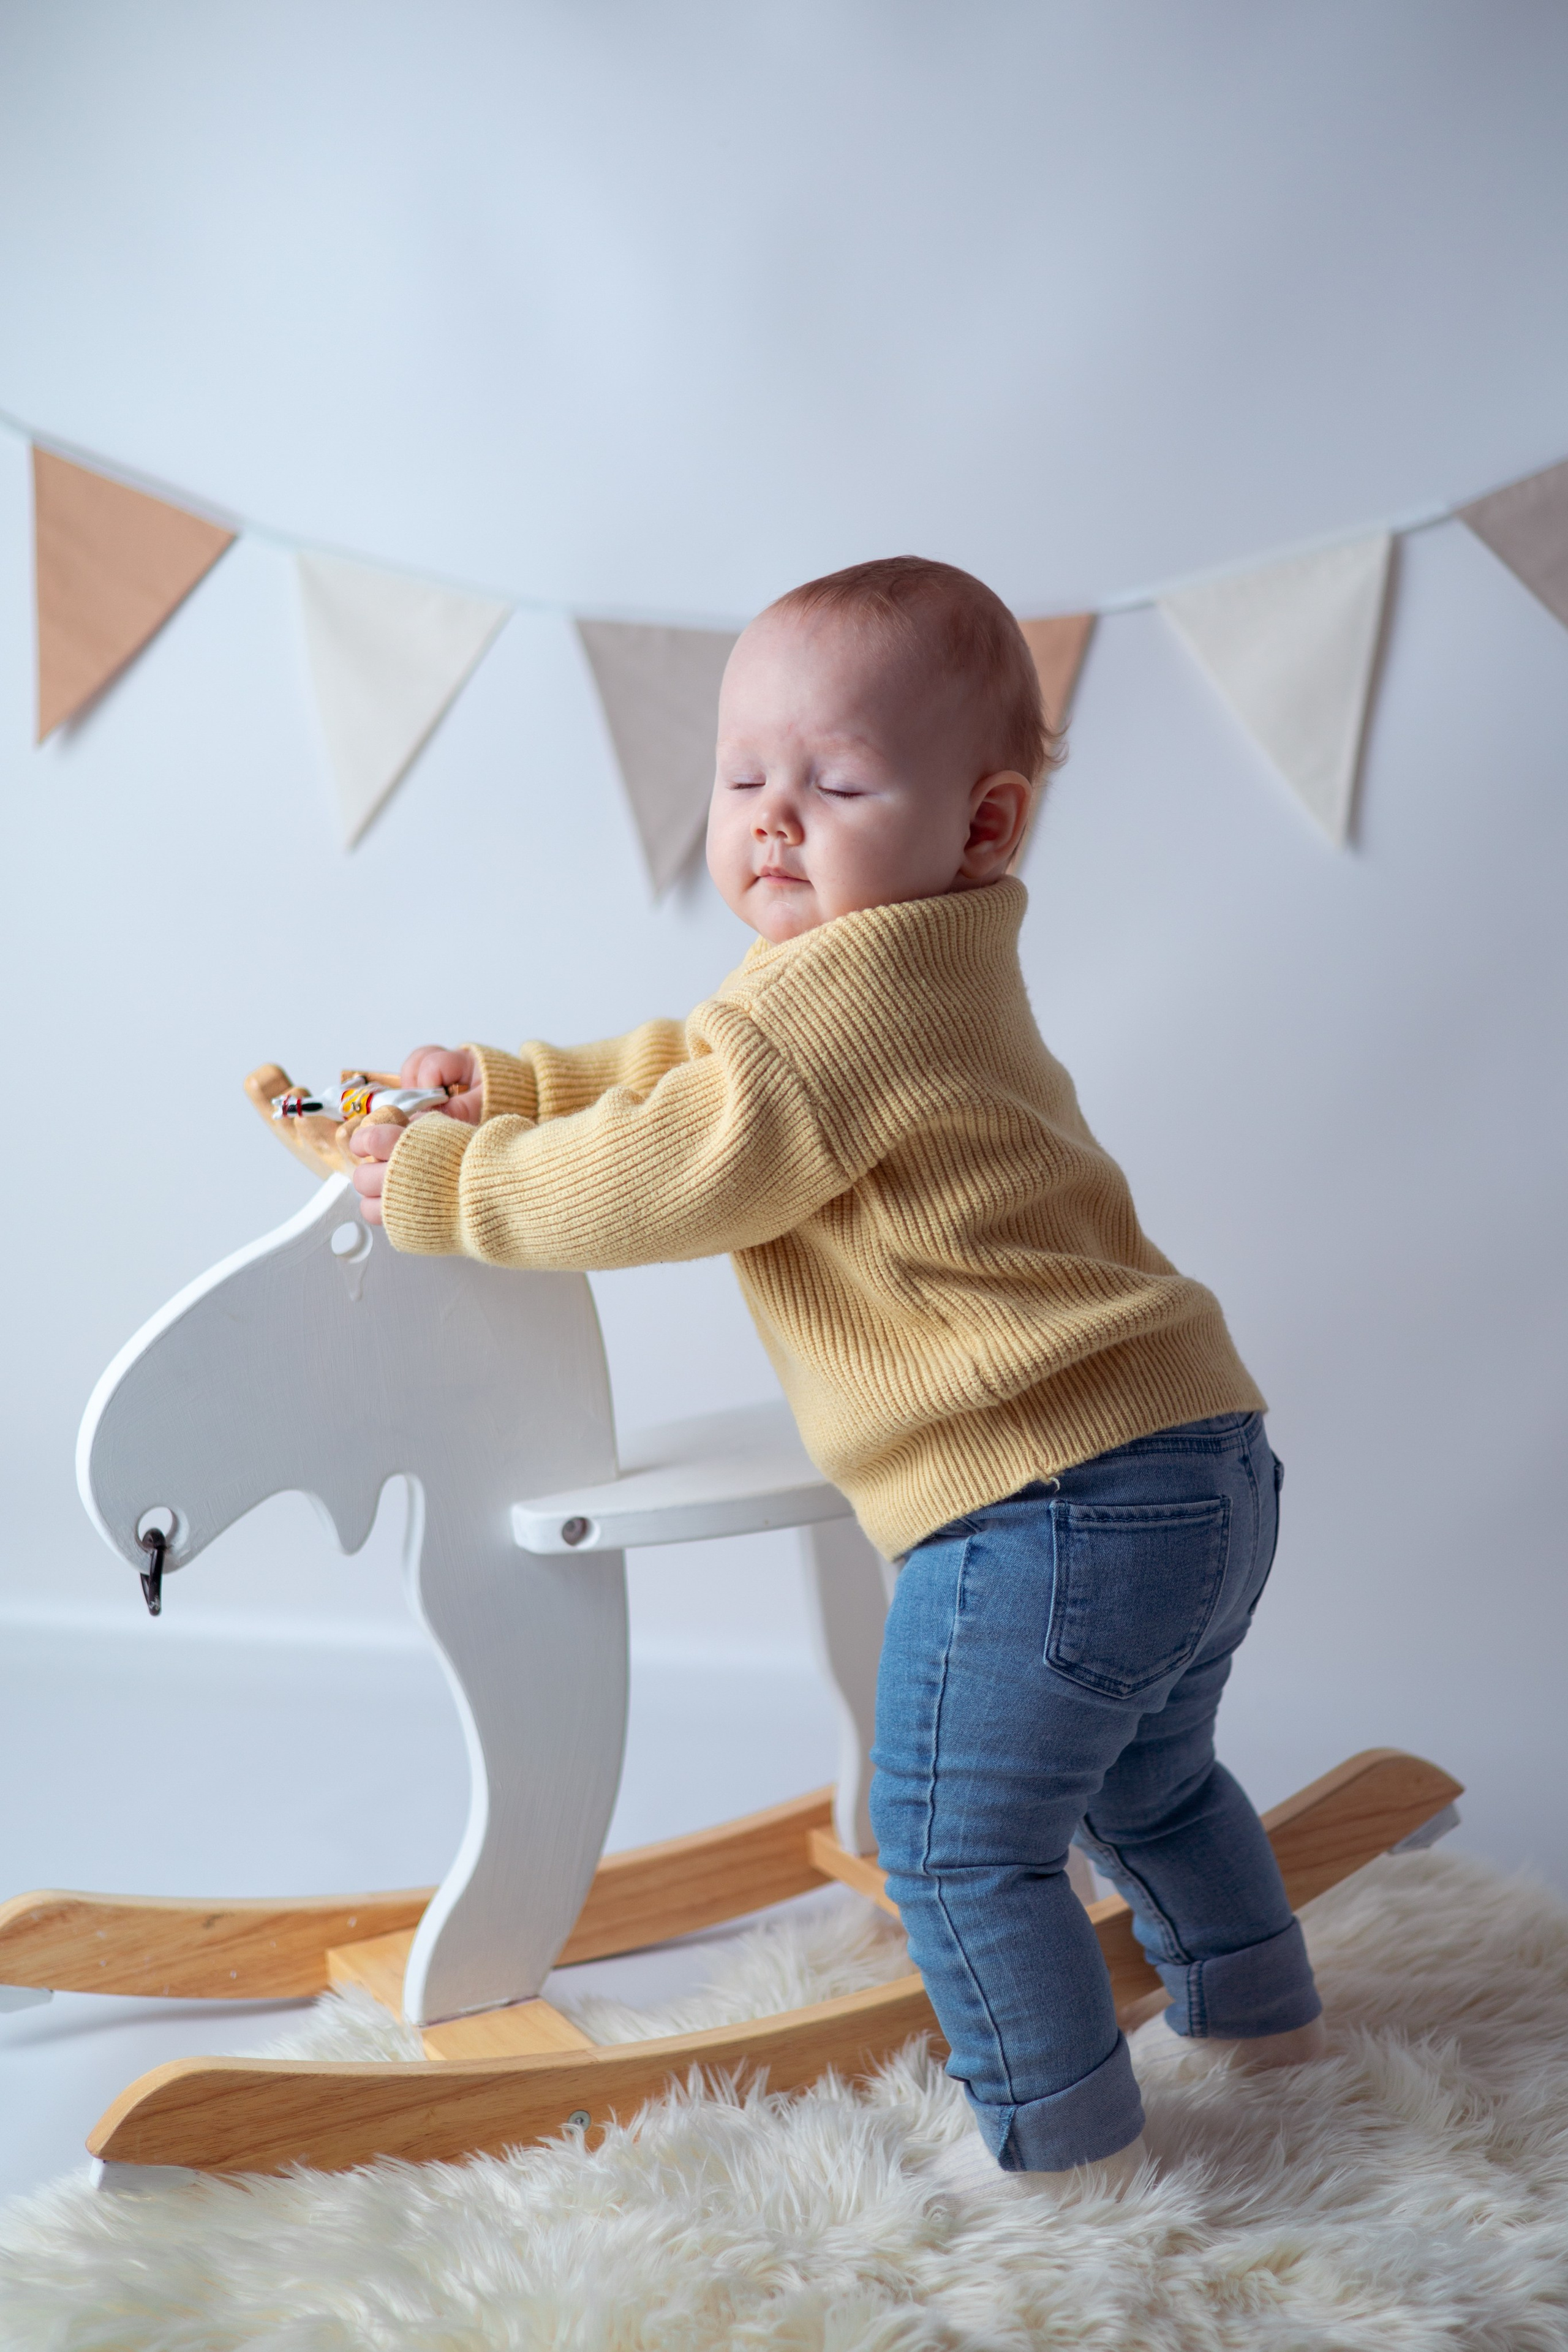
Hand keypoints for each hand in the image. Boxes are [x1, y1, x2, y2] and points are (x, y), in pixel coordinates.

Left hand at [348, 1045, 480, 1224]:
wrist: (497, 1194)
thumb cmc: (477, 1161)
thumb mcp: (446, 1131)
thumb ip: (418, 1131)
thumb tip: (397, 1129)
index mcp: (405, 1147)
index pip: (367, 1140)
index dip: (364, 1141)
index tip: (366, 1143)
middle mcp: (396, 1177)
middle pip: (362, 1177)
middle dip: (371, 1172)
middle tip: (381, 1170)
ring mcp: (399, 1208)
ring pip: (367, 1206)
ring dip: (375, 1198)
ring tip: (389, 1193)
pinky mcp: (406, 1231)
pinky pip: (384, 1224)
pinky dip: (390, 1216)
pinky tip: (402, 1208)